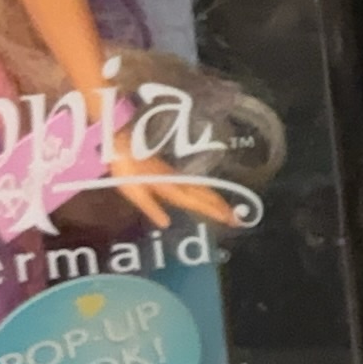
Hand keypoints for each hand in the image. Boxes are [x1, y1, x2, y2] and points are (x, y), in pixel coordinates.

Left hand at [105, 127, 242, 230]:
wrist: (123, 139)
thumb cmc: (124, 166)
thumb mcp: (132, 191)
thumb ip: (150, 207)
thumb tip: (166, 224)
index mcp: (169, 187)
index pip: (196, 202)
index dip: (214, 211)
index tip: (231, 219)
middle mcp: (177, 181)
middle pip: (204, 195)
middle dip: (222, 207)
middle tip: (239, 219)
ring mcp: (177, 174)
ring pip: (202, 188)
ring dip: (218, 199)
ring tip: (231, 210)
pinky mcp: (172, 171)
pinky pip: (196, 183)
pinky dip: (208, 191)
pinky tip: (210, 194)